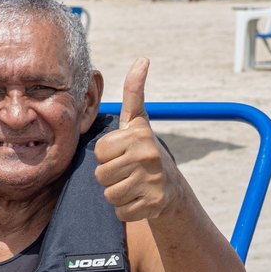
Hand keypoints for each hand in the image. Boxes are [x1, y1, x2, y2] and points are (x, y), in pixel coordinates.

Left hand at [94, 58, 180, 221]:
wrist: (171, 188)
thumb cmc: (144, 150)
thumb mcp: (138, 121)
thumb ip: (134, 93)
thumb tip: (142, 59)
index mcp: (139, 134)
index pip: (99, 151)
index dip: (106, 155)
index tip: (123, 153)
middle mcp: (148, 155)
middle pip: (101, 175)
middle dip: (110, 177)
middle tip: (127, 172)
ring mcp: (153, 181)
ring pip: (109, 195)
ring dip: (117, 194)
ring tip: (132, 185)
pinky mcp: (154, 204)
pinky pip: (121, 212)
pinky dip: (126, 210)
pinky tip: (139, 200)